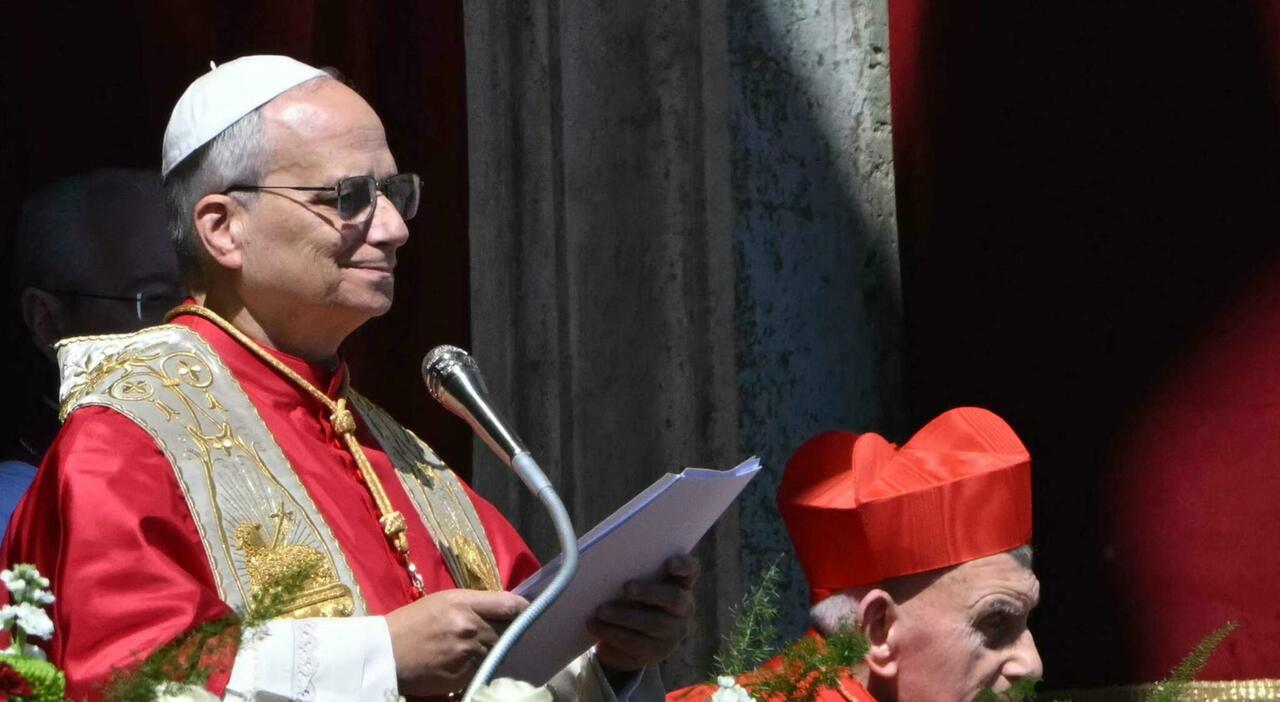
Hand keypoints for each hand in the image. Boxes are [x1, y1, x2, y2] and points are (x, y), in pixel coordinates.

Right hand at [385, 589, 528, 696]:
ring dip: (498, 652)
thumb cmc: (412, 623)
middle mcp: (470, 627)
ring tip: (487, 649)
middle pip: (509, 631)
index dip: (523, 609)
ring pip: (498, 652)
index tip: (526, 613)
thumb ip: (475, 603)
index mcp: (463, 603)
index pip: (509, 604)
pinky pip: (484, 669)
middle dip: (510, 633)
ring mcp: (468, 654)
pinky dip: (483, 667)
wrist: (384, 653)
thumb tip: (505, 609)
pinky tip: (473, 663)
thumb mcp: (443, 601)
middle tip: (509, 634)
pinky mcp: (463, 676)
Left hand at [588, 555, 699, 673]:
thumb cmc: (631, 599)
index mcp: (681, 584)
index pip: (692, 570)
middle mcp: (684, 608)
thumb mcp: (636, 584)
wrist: (627, 637)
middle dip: (650, 592)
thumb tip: (607, 562)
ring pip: (653, 624)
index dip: (683, 566)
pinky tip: (595, 627)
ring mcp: (673, 633)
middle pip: (674, 598)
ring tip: (601, 611)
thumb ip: (632, 572)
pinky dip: (612, 633)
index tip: (667, 563)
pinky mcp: (657, 653)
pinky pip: (636, 643)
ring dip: (624, 616)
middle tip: (626, 588)